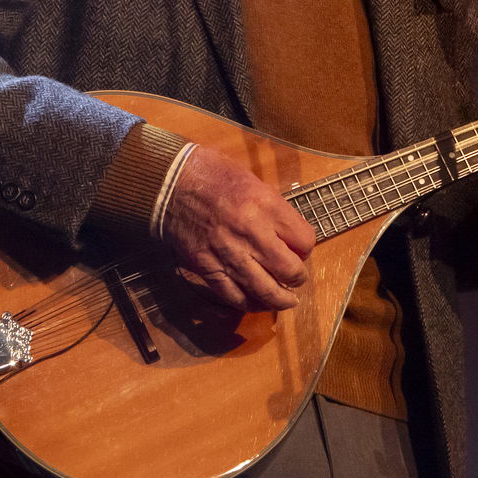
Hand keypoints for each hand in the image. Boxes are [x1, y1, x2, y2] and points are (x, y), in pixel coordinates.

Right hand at [162, 147, 316, 311]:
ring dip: (280, 300)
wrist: (171, 182)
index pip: (305, 240)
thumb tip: (290, 237)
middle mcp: (251, 232)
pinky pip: (233, 296)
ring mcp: (229, 253)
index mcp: (266, 206)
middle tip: (296, 278)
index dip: (306, 247)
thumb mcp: (255, 182)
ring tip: (286, 301)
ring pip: (265, 290)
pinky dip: (248, 303)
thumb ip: (275, 211)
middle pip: (289, 270)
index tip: (300, 249)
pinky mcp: (207, 267)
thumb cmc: (214, 175)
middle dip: (298, 278)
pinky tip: (255, 302)